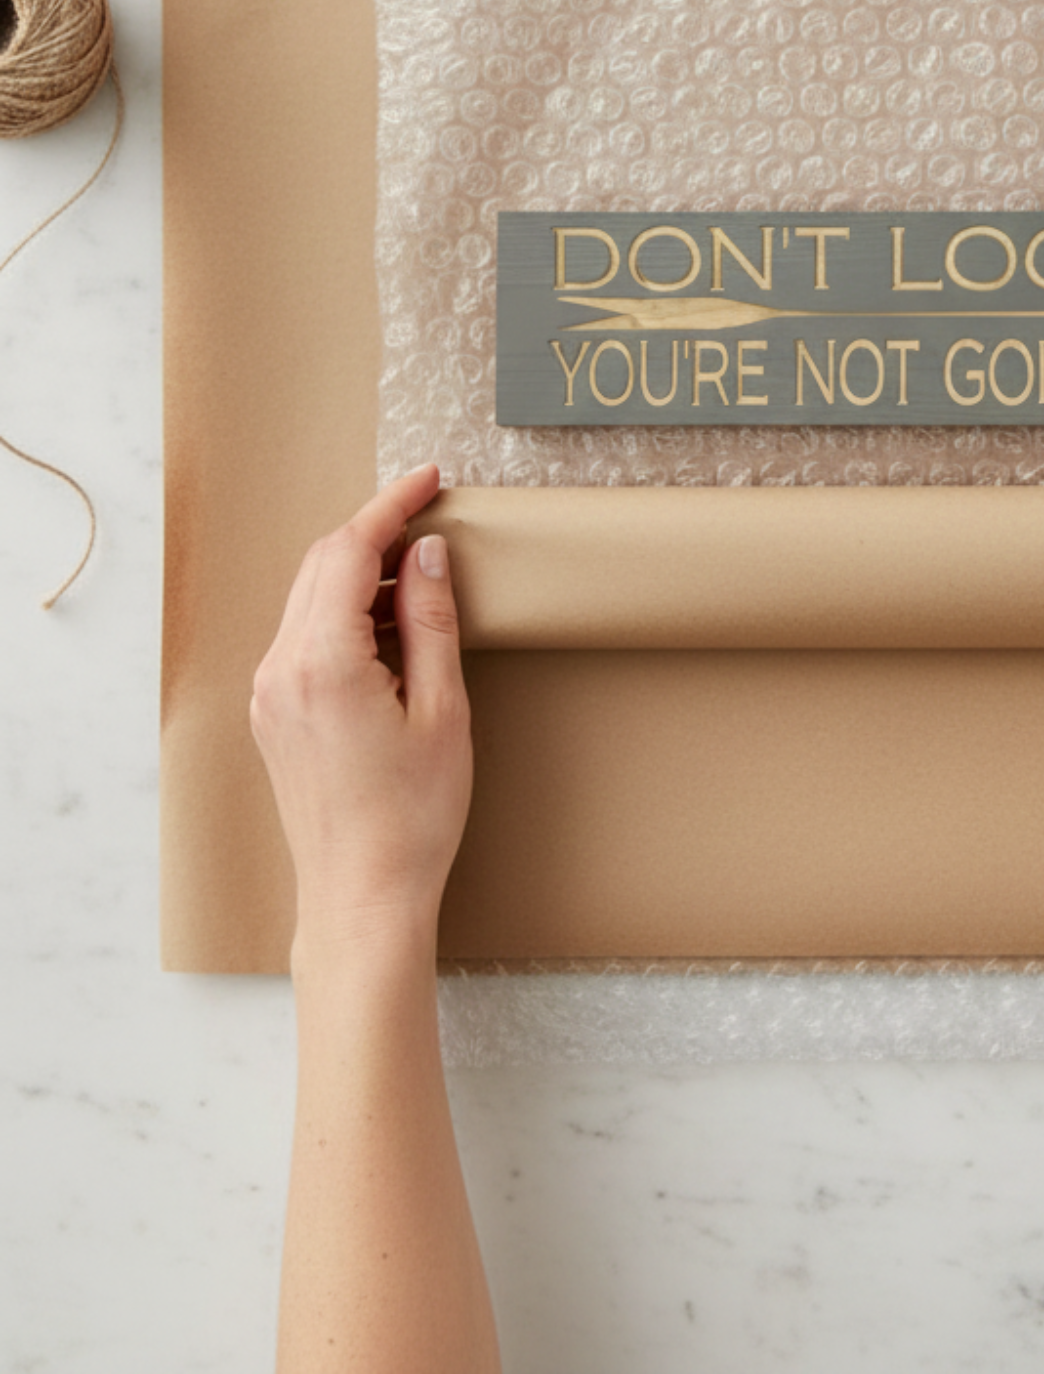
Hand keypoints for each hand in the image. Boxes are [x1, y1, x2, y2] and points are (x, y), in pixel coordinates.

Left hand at [251, 464, 471, 953]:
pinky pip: (304, 635)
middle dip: (374, 532)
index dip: (389, 506)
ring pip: (309, 598)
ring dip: (360, 572)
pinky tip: (390, 625)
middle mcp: (281, 670)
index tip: (428, 479)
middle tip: (430, 517)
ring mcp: (270, 694)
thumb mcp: (442, 710)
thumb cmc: (413, 815)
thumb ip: (429, 621)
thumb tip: (426, 555)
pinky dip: (346, 611)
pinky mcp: (274, 714)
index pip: (347, 552)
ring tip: (421, 575)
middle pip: (320, 566)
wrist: (362, 895)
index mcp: (322, 664)